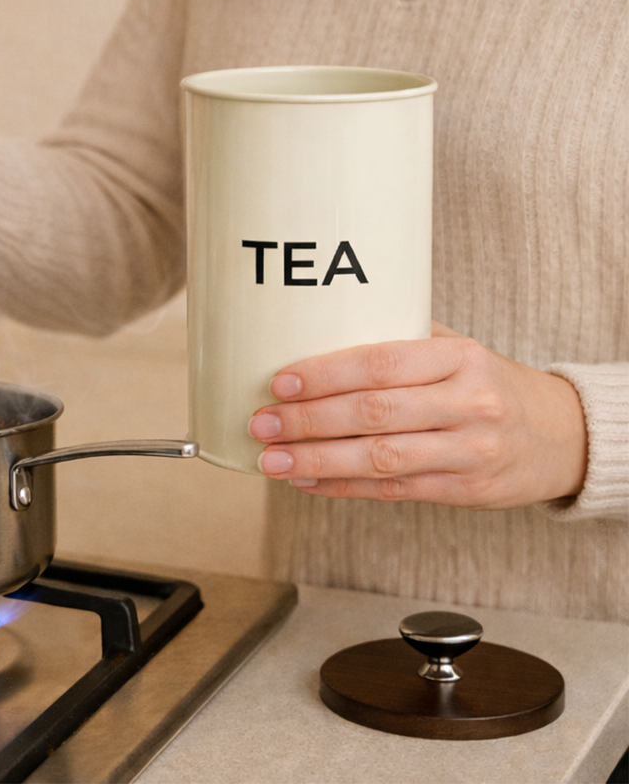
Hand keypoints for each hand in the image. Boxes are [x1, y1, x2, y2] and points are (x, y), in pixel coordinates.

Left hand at [248, 322, 587, 508]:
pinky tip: (306, 482)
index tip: (280, 381)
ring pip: (380, 460)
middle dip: (309, 421)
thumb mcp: (457, 349)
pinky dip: (343, 487)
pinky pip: (393, 491)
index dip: (326, 374)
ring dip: (317, 461)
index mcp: (460, 358)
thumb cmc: (489, 382)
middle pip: (374, 414)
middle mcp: (469, 404)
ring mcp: (470, 452)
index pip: (382, 364)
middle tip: (262, 423)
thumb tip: (316, 332)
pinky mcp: (466, 491)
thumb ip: (399, 340)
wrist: (562, 435)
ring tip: (272, 460)